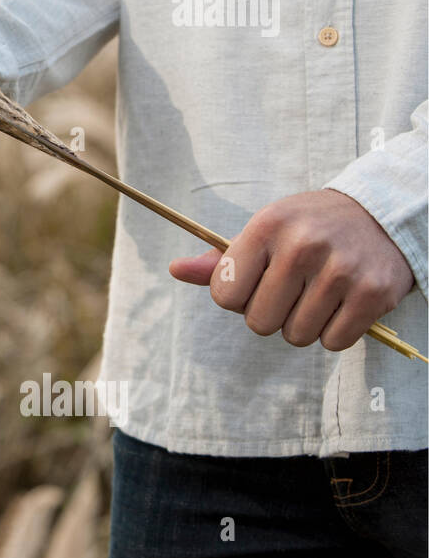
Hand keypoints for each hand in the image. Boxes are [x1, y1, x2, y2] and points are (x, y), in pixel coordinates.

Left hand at [169, 188, 414, 350]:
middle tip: (290, 291)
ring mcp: (340, 270)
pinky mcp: (372, 294)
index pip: (224, 296)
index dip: (237, 298)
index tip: (255, 284)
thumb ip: (221, 260)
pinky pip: (333, 342)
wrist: (381, 215)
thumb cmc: (308, 228)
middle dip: (270, 315)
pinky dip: (334, 332)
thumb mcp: (264, 232)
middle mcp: (302, 246)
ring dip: (303, 325)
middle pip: (258, 323)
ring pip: (296, 336)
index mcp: (266, 227)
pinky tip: (341, 303)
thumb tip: (176, 270)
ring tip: (318, 294)